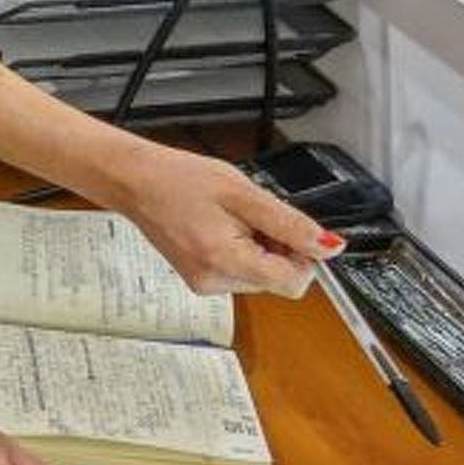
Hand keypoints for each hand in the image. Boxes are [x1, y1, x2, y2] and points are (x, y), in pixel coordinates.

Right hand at [108, 142, 341, 296]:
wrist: (135, 181)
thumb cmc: (179, 180)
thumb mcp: (243, 192)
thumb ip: (289, 223)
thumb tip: (328, 247)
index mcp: (225, 261)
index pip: (293, 282)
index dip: (302, 254)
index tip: (289, 229)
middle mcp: (214, 282)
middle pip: (278, 281)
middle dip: (278, 249)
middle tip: (252, 216)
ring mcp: (205, 284)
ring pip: (261, 277)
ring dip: (260, 249)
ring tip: (230, 219)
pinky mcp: (200, 280)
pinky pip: (240, 273)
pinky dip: (241, 251)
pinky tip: (220, 227)